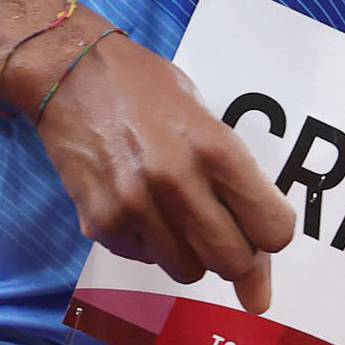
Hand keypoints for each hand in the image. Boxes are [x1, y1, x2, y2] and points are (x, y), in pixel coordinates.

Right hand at [13, 26, 296, 312]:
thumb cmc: (146, 87)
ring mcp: (135, 207)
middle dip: (235, 253)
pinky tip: (138, 204)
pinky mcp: (101, 223)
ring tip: (174, 211)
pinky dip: (149, 242)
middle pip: (233, 262)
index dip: (270, 232)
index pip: (273, 229)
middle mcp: (176, 182)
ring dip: (190, 251)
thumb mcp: (205, 115)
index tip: (259, 225)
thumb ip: (235, 176)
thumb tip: (261, 251)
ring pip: (188, 270)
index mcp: (215, 149)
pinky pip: (145, 258)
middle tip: (221, 229)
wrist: (71, 75)